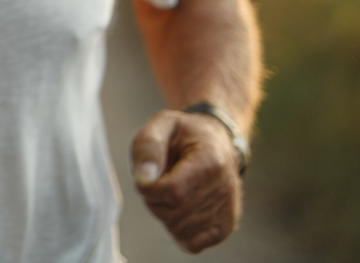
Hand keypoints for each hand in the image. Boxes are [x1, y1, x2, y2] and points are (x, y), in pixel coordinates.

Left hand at [130, 109, 240, 251]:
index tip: (143, 177)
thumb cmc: (182, 134)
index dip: (148, 189)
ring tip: (169, 191)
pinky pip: (191, 244)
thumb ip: (148, 146)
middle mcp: (224, 188)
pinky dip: (177, 231)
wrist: (215, 143)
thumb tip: (143, 179)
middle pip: (172, 213)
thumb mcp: (161, 125)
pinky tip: (178, 209)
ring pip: (178, 230)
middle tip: (157, 180)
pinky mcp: (224, 227)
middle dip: (153, 200)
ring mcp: (227, 210)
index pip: (173, 192)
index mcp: (210, 160)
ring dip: (163, 214)